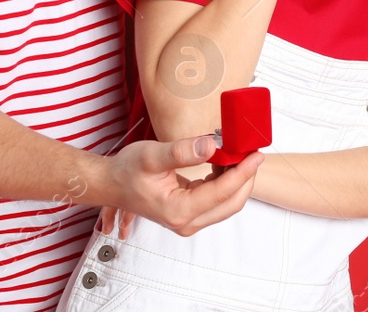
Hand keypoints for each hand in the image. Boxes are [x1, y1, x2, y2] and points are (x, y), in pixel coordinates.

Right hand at [97, 134, 263, 237]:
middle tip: (254, 152)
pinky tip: (224, 161)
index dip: (243, 172)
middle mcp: (186, 222)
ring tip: (240, 153)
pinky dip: (225, 181)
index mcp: (178, 211)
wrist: (111, 184)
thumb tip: (212, 145)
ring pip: (226, 203)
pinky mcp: (189, 213)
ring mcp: (189, 220)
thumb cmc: (126, 171)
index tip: (256, 154)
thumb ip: (182, 151)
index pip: (222, 192)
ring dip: (237, 180)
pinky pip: (216, 199)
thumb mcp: (152, 156)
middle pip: (231, 203)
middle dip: (246, 178)